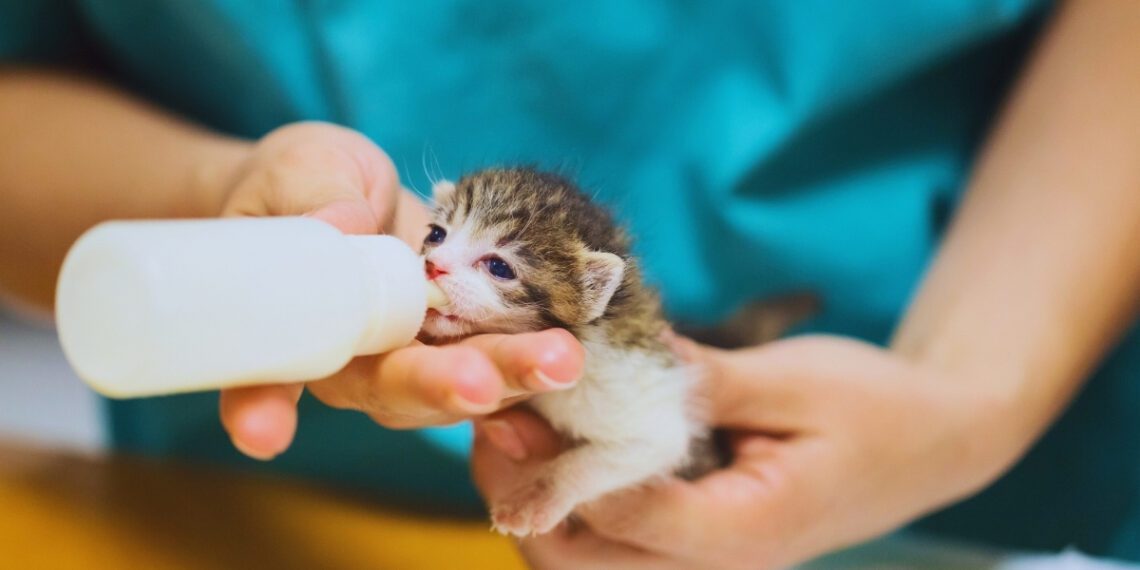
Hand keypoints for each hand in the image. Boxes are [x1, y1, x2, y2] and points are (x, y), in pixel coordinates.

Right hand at [210, 122, 585, 458]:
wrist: (354, 195)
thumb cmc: (305, 185)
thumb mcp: (300, 172)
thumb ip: (314, 197)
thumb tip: (340, 225)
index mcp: (297, 329)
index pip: (266, 374)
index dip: (259, 404)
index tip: (262, 432)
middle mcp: (358, 363)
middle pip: (393, 389)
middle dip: (441, 386)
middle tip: (479, 386)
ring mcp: (417, 360)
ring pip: (460, 383)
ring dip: (510, 378)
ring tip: (561, 359)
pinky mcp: (466, 347)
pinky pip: (502, 372)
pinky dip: (536, 381)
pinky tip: (571, 372)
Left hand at [472, 335, 1025, 569]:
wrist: (932, 442)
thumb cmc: (876, 407)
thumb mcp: (793, 380)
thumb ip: (698, 380)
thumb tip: (605, 356)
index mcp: (747, 530)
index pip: (628, 514)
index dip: (558, 464)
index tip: (507, 405)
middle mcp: (717, 565)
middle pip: (586, 558)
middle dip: (524, 494)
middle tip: (491, 416)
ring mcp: (704, 563)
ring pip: (587, 559)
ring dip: (537, 500)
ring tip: (507, 425)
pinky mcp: (695, 542)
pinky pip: (612, 542)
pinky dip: (570, 500)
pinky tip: (553, 444)